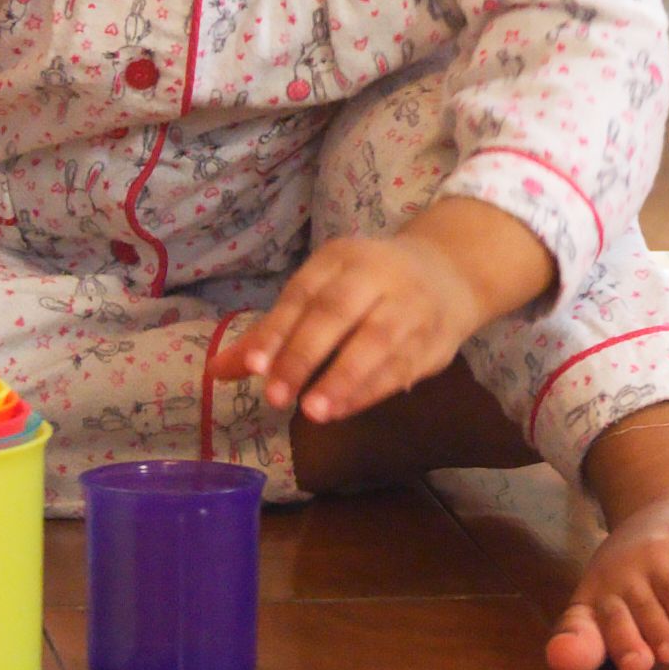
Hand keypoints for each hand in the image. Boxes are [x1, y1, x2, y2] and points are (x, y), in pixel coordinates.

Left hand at [223, 204, 540, 422]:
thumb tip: (217, 371)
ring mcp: (412, 307)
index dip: (278, 329)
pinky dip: (370, 391)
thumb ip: (273, 333)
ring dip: (343, 378)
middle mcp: (379, 275)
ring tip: (312, 412)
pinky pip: (402, 367)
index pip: (305, 293)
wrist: (452, 273)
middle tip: (275, 396)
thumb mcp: (322, 293)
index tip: (253, 366)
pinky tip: (342, 410)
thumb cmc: (369, 287)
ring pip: (377, 341)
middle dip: (304, 355)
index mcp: (343, 258)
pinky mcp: (435, 340)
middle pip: (338, 312)